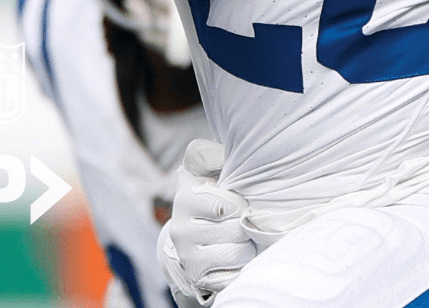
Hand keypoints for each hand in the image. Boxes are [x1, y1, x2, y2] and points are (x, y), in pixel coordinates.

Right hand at [158, 140, 253, 307]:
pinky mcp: (196, 274)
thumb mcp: (215, 167)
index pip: (228, 206)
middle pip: (237, 230)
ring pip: (237, 252)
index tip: (239, 202)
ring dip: (246, 246)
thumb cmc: (219, 192)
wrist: (198, 232)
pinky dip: (240, 265)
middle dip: (247, 226)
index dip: (241, 206)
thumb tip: (218, 154)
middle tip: (241, 221)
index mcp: (187, 195)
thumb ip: (214, 155)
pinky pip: (232, 272)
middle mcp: (180, 226)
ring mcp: (186, 253)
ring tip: (239, 237)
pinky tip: (234, 254)